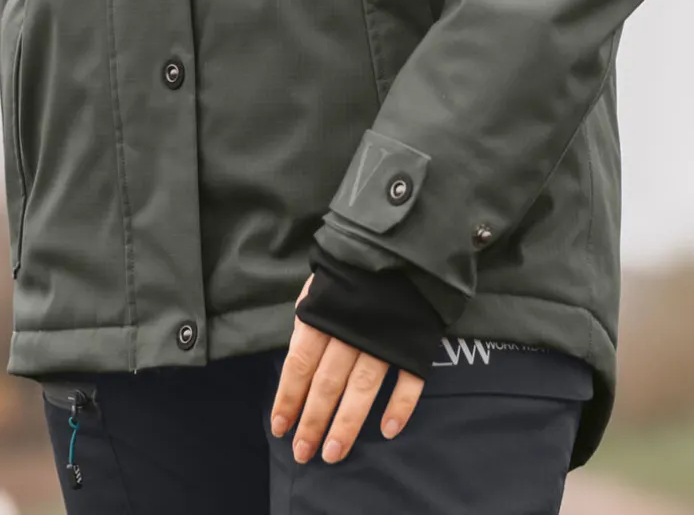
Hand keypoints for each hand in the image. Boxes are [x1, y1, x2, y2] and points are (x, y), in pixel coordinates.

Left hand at [270, 274, 424, 464]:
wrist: (402, 240)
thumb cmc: (352, 266)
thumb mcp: (320, 283)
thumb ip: (309, 320)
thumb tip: (297, 363)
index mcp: (323, 313)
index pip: (299, 363)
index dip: (288, 397)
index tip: (280, 428)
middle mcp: (350, 329)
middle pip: (327, 383)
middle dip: (313, 421)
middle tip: (304, 454)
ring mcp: (384, 337)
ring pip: (363, 387)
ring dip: (347, 423)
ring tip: (334, 453)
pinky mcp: (414, 340)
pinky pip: (409, 379)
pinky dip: (400, 406)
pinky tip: (388, 430)